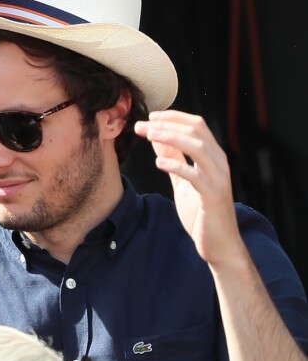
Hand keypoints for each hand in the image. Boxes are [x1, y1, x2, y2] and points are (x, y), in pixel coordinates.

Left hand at [134, 110, 243, 266]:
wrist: (218, 243)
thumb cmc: (201, 211)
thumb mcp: (183, 179)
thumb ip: (174, 157)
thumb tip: (156, 137)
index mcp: (212, 156)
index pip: (196, 124)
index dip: (173, 117)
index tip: (150, 116)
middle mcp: (218, 162)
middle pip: (196, 130)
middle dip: (168, 124)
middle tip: (143, 124)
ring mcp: (218, 178)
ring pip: (198, 147)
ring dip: (172, 137)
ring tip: (149, 134)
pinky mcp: (213, 195)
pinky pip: (195, 175)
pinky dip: (177, 165)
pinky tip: (159, 162)